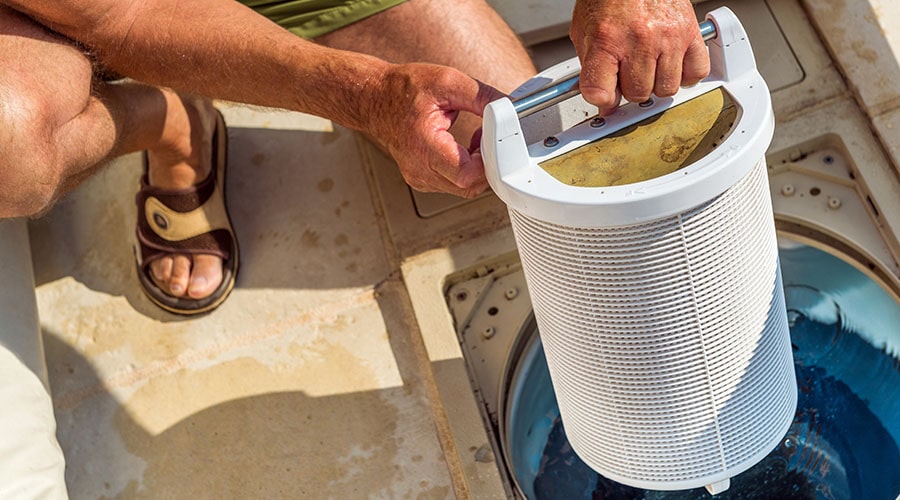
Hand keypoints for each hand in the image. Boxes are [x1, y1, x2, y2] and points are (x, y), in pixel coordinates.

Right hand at [365, 63, 503, 197]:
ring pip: (464, 189)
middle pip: (469, 187)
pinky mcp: (422, 180)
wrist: (374, 99)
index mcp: (424, 145)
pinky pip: (454, 185)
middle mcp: (419, 168)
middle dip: (487, 165)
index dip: (487, 162)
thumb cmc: (404, 90)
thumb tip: (510, 107)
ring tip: (473, 140)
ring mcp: (420, 178)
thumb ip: (482, 96)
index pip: (466, 175)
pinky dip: (466, 170)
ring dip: (477, 168)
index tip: (491, 141)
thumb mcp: (448, 82)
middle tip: (486, 139)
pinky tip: (463, 148)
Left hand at [570, 0, 709, 112]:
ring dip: (656, 82)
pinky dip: (684, 73)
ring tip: (648, 64)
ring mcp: (667, 38)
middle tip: (627, 71)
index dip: (601, 99)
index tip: (605, 97)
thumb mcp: (585, 29)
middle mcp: (639, 40)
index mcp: (606, 38)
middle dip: (630, 88)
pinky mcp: (689, 33)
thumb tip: (600, 97)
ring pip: (666, 89)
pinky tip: (671, 63)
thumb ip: (589, 65)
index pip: (600, 92)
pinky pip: (695, 73)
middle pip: (637, 94)